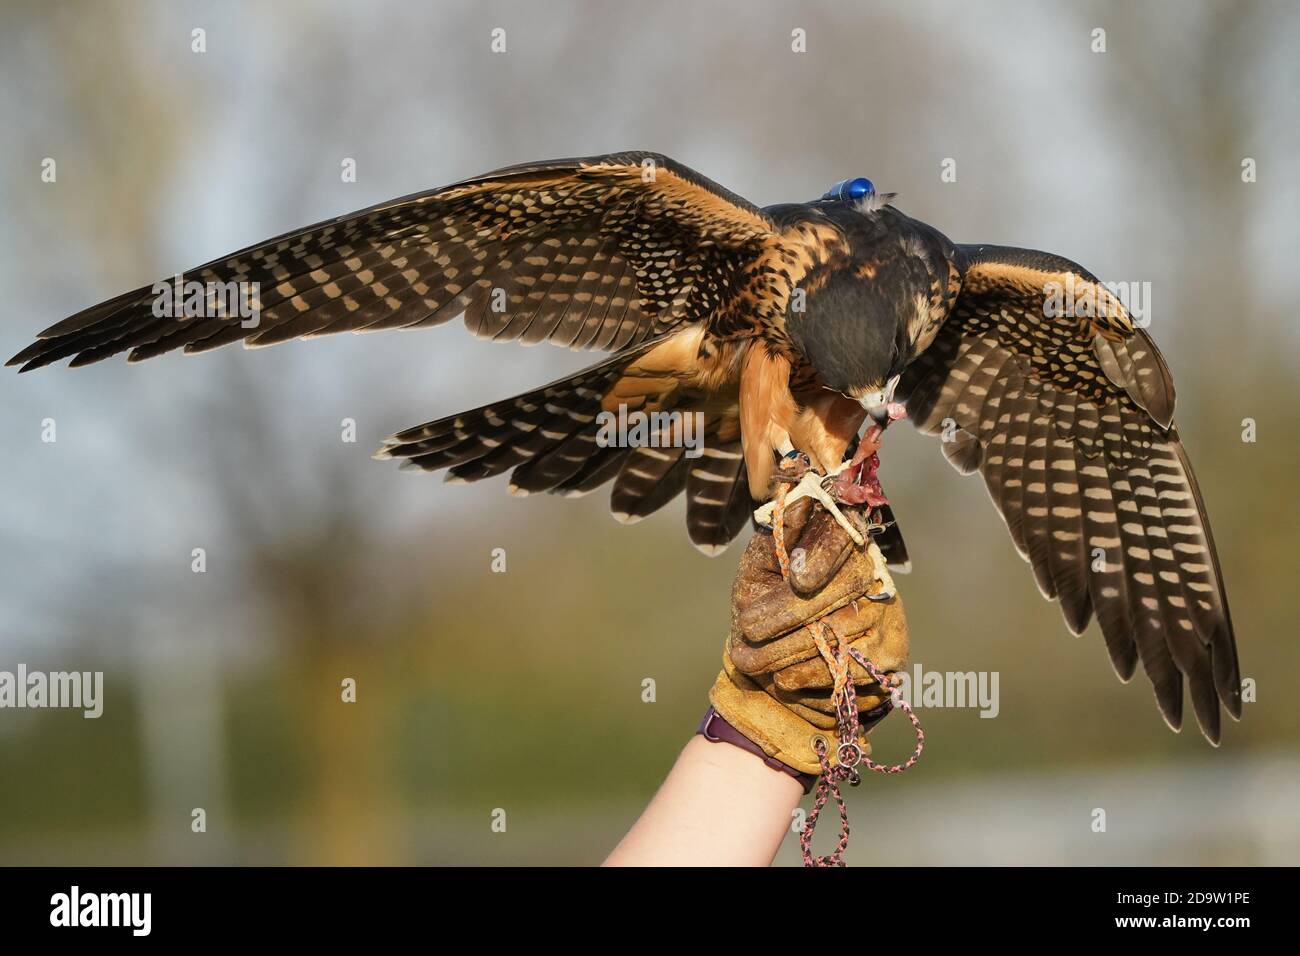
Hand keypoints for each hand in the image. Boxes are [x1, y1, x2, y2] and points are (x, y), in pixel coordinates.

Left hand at [709, 497, 908, 775]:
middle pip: (846, 585)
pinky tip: (782, 678)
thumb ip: (775, 538)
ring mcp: (887, 613)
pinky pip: (856, 665)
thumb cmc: (765, 603)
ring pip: (846, 628)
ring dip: (790, 649)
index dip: (826, 554)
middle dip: (790, 612)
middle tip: (748, 630)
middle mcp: (873, 571)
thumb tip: (795, 499)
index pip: (845, 534)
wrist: (778, 663)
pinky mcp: (890, 653)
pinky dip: (813, 673)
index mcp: (841, 539)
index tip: (797, 579)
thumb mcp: (760, 569)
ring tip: (749, 661)